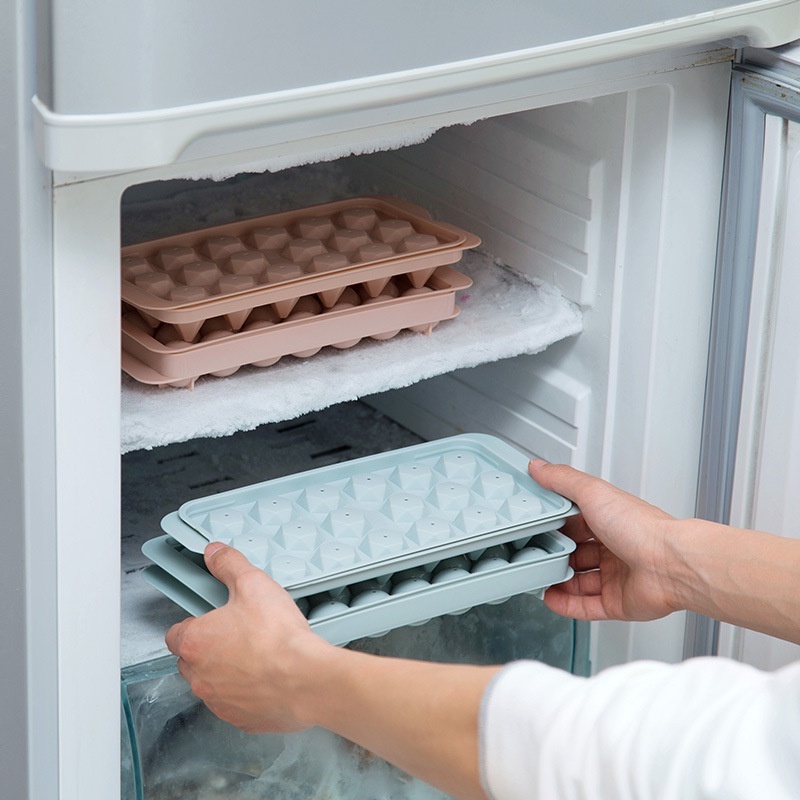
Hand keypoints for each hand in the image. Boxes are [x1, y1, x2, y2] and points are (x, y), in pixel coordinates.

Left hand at [165, 542, 331, 733]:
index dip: (194, 623)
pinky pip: (236, 704)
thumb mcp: (253, 584)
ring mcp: (218, 702)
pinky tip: (269, 677)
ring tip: (259, 655)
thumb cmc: (277, 636)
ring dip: (228, 671)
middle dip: (211, 648)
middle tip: (240, 633)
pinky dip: (247, 693)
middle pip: (192, 660)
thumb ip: (229, 564)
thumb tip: (214, 552)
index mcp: (195, 642)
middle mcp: (199, 676)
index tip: (214, 618)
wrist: (306, 679)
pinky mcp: (240, 719)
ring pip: (213, 684)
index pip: (176, 633)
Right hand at [528, 460, 680, 622]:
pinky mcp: (617, 602)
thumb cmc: (641, 527)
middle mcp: (615, 548)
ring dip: (557, 581)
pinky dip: (566, 605)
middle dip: (555, 555)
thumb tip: (539, 467)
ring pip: (579, 581)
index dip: (555, 525)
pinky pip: (586, 606)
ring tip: (538, 578)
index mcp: (610, 520)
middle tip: (534, 554)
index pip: (575, 522)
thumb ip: (562, 480)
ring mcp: (616, 576)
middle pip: (576, 553)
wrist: (671, 565)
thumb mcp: (593, 492)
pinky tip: (551, 599)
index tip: (535, 527)